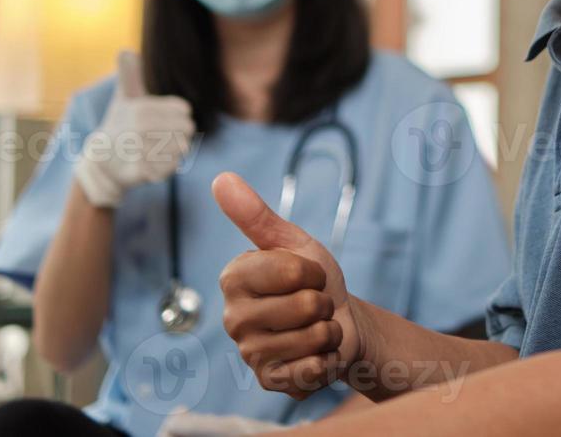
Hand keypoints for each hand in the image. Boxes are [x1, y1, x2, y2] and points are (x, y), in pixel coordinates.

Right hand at [73, 50, 194, 208]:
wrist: (101, 162)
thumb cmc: (119, 125)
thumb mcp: (124, 98)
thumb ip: (129, 76)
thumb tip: (125, 51)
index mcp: (142, 108)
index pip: (184, 110)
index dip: (177, 116)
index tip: (161, 121)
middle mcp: (141, 128)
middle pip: (187, 129)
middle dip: (179, 134)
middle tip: (161, 137)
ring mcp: (141, 151)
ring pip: (182, 148)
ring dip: (173, 150)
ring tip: (156, 149)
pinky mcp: (142, 172)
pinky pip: (172, 167)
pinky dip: (167, 166)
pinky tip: (153, 162)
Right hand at [214, 172, 366, 399]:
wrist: (340, 322)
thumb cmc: (313, 279)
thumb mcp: (293, 241)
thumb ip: (255, 214)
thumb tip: (220, 178)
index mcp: (234, 278)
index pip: (288, 270)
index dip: (313, 271)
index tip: (308, 274)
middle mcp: (233, 317)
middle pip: (304, 306)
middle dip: (323, 302)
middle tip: (314, 304)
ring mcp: (250, 353)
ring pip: (312, 337)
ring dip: (327, 331)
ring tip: (315, 327)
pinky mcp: (270, 382)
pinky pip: (312, 368)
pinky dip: (326, 359)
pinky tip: (315, 354)